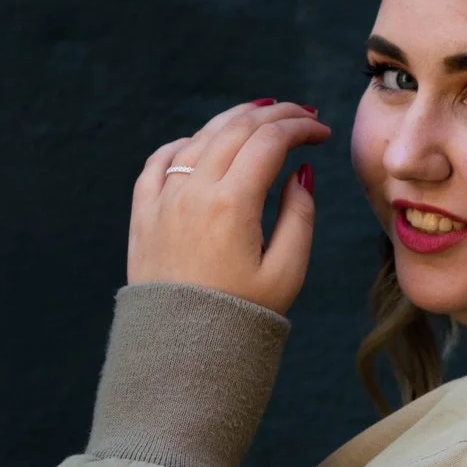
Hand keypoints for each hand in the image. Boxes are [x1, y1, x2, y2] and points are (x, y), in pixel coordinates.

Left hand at [128, 100, 332, 315]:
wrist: (182, 352)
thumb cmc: (241, 316)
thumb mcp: (287, 271)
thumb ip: (300, 214)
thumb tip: (299, 172)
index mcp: (231, 203)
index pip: (270, 142)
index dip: (301, 128)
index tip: (323, 132)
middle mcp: (193, 191)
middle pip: (236, 129)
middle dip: (276, 116)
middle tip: (302, 115)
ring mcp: (163, 199)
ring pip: (200, 138)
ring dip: (234, 120)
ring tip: (262, 115)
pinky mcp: (143, 214)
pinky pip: (160, 161)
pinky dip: (186, 144)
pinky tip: (203, 144)